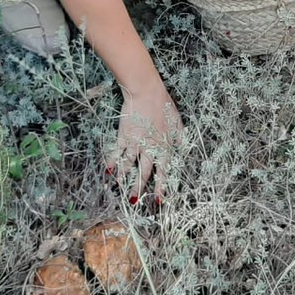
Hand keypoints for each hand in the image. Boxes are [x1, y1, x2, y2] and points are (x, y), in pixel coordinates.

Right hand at [107, 84, 181, 203]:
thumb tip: (186, 150)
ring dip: (124, 178)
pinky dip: (113, 162)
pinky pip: (118, 152)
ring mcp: (135, 142)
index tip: (159, 199)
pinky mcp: (124, 135)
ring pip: (129, 164)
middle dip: (139, 188)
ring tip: (120, 189)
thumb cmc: (164, 106)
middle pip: (144, 172)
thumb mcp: (178, 123)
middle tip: (135, 201)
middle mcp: (149, 148)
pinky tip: (109, 171)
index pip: (163, 171)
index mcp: (164, 146)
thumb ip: (181, 139)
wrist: (147, 93)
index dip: (161, 186)